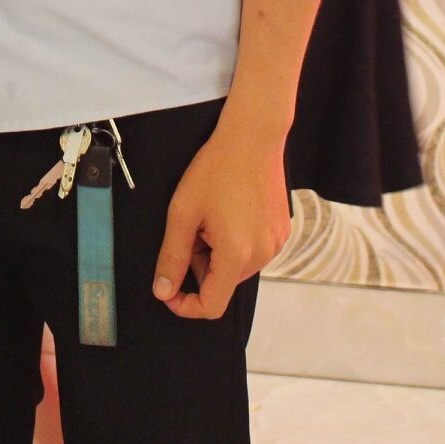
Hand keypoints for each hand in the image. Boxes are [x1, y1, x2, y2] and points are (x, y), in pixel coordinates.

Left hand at [152, 125, 290, 319]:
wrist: (253, 137)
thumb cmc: (217, 169)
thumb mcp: (183, 212)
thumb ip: (172, 256)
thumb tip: (163, 291)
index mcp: (237, 255)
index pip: (212, 306)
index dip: (186, 305)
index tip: (169, 288)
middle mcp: (262, 256)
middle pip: (222, 283)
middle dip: (199, 264)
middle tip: (191, 227)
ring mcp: (276, 245)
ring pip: (236, 267)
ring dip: (217, 252)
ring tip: (211, 215)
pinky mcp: (281, 233)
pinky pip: (252, 251)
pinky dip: (235, 242)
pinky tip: (229, 211)